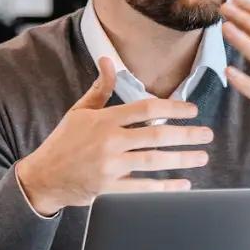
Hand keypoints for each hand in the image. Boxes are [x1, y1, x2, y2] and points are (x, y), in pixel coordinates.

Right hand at [13, 56, 207, 215]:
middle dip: (187, 134)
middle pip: (157, 134)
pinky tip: (184, 184)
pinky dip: (166, 188)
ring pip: (155, 161)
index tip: (192, 110)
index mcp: (104, 120)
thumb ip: (100, 88)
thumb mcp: (79, 111)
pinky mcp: (109, 190)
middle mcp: (109, 142)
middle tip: (207, 134)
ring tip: (202, 156)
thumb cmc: (64, 142)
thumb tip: (108, 59)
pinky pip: (144, 189)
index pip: (147, 108)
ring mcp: (110, 167)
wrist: (43, 177)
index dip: (174, 107)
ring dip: (183, 159)